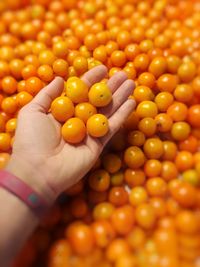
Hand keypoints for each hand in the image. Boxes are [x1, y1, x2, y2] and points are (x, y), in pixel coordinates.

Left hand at [6, 65, 134, 202]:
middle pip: (97, 99)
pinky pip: (113, 126)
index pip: (80, 91)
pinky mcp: (98, 144)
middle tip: (124, 74)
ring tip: (131, 82)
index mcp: (62, 111)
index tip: (103, 68)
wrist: (39, 170)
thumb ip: (47, 94)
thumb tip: (59, 78)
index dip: (92, 79)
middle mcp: (78, 120)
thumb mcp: (33, 111)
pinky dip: (123, 115)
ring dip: (120, 97)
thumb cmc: (31, 140)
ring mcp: (89, 132)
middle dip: (111, 86)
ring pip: (108, 111)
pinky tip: (132, 102)